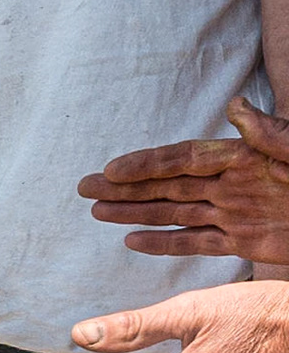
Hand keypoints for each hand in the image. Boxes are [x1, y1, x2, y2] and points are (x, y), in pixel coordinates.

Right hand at [79, 97, 288, 263]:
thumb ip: (273, 134)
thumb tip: (234, 108)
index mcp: (248, 158)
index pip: (185, 160)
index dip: (147, 165)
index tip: (110, 171)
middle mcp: (235, 185)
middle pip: (168, 186)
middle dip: (125, 188)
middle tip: (83, 189)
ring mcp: (238, 214)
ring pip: (174, 213)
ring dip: (134, 213)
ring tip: (96, 212)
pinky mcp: (247, 244)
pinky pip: (197, 243)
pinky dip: (165, 244)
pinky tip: (134, 241)